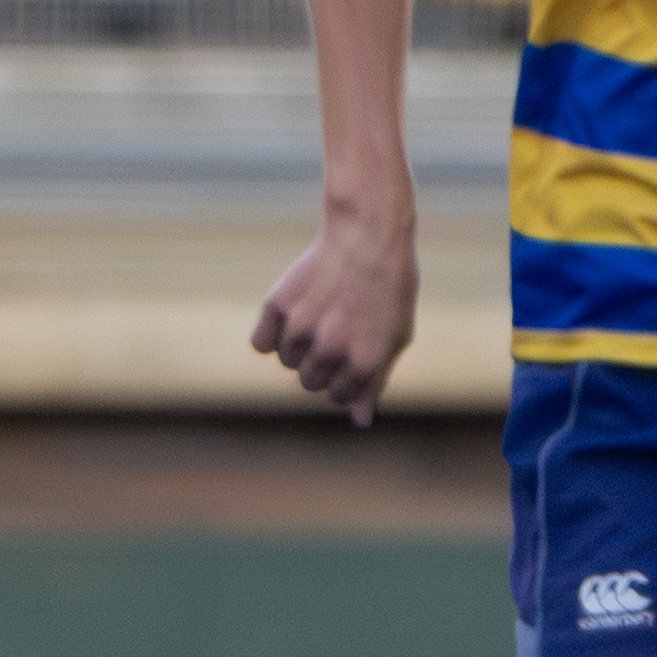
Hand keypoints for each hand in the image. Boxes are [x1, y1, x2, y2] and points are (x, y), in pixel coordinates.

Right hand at [249, 212, 418, 425]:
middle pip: (309, 382)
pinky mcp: (277, 306)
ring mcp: (301, 327)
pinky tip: (292, 312)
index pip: (338, 396)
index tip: (352, 351)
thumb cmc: (388, 290)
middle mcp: (331, 349)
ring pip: (286, 361)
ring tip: (319, 313)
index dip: (344, 376)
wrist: (367, 235)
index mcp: (363, 362)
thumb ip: (375, 382)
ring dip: (298, 346)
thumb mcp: (395, 338)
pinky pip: (260, 342)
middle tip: (335, 328)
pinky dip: (271, 334)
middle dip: (321, 363)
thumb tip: (359, 422)